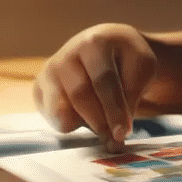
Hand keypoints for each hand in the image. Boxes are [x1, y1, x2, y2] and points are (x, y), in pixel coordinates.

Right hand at [33, 23, 157, 150]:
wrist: (108, 46)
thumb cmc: (127, 59)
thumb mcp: (142, 67)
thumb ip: (132, 94)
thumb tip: (117, 133)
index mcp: (95, 42)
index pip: (103, 80)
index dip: (114, 109)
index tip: (123, 133)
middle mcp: (67, 53)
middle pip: (80, 95)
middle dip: (99, 121)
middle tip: (114, 140)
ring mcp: (50, 70)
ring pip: (60, 109)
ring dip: (83, 125)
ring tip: (103, 128)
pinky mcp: (39, 87)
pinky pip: (50, 116)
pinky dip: (69, 125)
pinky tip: (86, 119)